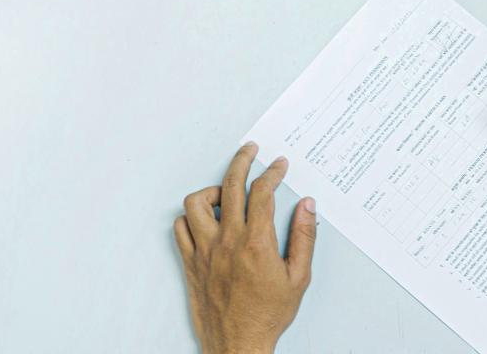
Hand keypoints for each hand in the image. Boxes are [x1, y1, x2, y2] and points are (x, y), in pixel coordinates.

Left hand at [174, 142, 317, 352]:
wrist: (239, 343)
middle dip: (243, 160)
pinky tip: (206, 219)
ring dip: (212, 190)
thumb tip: (306, 207)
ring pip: (197, 202)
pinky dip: (191, 217)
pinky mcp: (191, 262)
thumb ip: (304, 238)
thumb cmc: (268, 315)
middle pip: (230, 185)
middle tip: (250, 151)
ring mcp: (205, 251)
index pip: (261, 192)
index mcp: (257, 243)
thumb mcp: (298, 277)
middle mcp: (227, 241)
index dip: (272, 172)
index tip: (279, 165)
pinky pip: (180, 227)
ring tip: (226, 193)